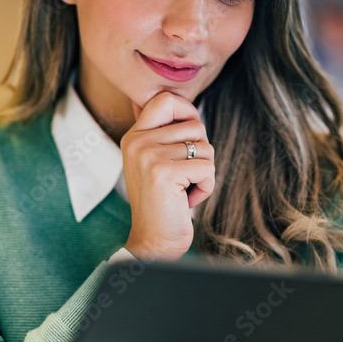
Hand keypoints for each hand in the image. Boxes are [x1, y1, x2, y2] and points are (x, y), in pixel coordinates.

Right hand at [120, 90, 214, 261]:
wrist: (153, 242)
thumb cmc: (163, 202)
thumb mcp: (156, 162)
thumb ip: (164, 134)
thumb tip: (182, 105)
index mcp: (134, 136)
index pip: (165, 99)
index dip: (188, 111)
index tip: (190, 137)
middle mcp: (137, 141)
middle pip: (195, 125)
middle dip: (201, 152)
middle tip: (185, 175)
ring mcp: (149, 155)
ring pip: (205, 147)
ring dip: (204, 172)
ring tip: (184, 189)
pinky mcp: (165, 172)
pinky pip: (208, 167)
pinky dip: (206, 186)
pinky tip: (187, 200)